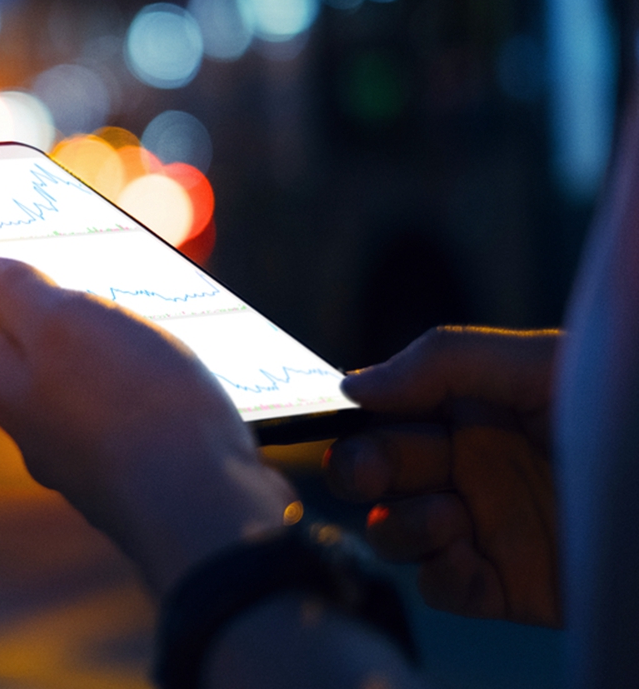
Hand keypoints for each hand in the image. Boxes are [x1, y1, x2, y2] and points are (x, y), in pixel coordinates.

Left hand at [0, 256, 295, 597]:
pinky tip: (205, 403)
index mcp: (10, 393)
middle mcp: (41, 437)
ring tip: (186, 353)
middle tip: (146, 310)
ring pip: (114, 396)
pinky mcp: (146, 489)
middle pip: (65, 359)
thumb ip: (13, 291)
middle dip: (103, 332)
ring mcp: (93, 468)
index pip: (12, 323)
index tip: (86, 273)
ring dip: (146, 370)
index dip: (48, 292)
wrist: (205, 506)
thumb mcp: (63, 320)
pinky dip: (174, 412)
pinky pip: (155, 432)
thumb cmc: (134, 402)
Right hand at [325, 327, 560, 625]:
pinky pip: (445, 587)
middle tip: (364, 472)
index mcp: (476, 408)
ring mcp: (488, 527)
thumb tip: (354, 383)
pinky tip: (462, 553)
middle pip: (380, 471)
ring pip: (398, 532)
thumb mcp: (542, 366)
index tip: (338, 415)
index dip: (358, 414)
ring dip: (399, 525)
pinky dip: (439, 574)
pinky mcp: (509, 586)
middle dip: (359, 469)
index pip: (391, 410)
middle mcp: (473, 467)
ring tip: (442, 517)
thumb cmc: (623, 414)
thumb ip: (444, 362)